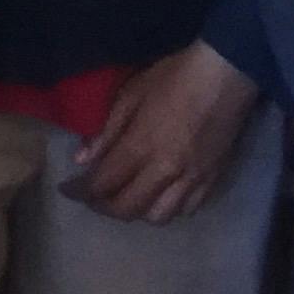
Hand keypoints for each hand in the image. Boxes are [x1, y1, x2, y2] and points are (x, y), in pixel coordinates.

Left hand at [70, 41, 257, 222]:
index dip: (81, 192)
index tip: (68, 189)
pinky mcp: (213, 179)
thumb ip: (105, 132)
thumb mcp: (129, 96)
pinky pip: (188, 210)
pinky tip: (160, 195)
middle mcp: (166, 170)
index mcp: (141, 146)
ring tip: (127, 197)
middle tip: (93, 198)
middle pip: (129, 208)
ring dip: (137, 212)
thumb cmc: (172, 79)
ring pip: (160, 216)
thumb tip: (81, 160)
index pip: (104, 183)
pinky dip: (169, 209)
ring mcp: (193, 179)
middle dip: (105, 207)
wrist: (225, 76)